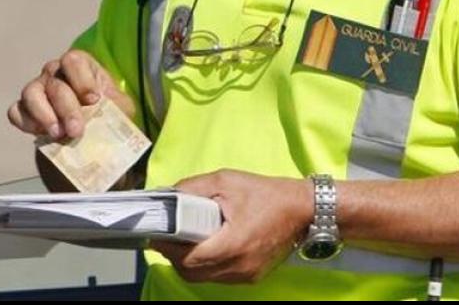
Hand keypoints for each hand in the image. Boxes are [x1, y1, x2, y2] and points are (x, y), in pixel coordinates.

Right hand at [7, 49, 134, 138]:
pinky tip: (42, 135)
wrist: (90, 133)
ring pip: (31, 93)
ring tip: (57, 134)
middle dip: (67, 109)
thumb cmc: (107, 112)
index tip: (93, 100)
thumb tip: (110, 112)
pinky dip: (26, 123)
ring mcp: (36, 89)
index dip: (82, 80)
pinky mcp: (23, 109)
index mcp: (79, 65)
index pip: (73, 60)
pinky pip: (16, 112)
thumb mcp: (120, 108)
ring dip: (44, 115)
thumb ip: (117, 106)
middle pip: (55, 84)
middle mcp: (54, 72)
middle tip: (76, 131)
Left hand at [151, 170, 311, 284]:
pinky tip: (205, 246)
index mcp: (233, 243)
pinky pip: (219, 277)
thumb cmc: (264, 193)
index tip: (156, 235)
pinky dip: (206, 266)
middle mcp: (239, 265)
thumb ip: (193, 188)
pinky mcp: (251, 276)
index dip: (168, 247)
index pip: (189, 258)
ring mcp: (246, 274)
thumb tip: (167, 195)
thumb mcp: (225, 181)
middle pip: (192, 273)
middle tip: (167, 237)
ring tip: (184, 240)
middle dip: (174, 256)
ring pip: (204, 278)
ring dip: (188, 263)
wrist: (302, 209)